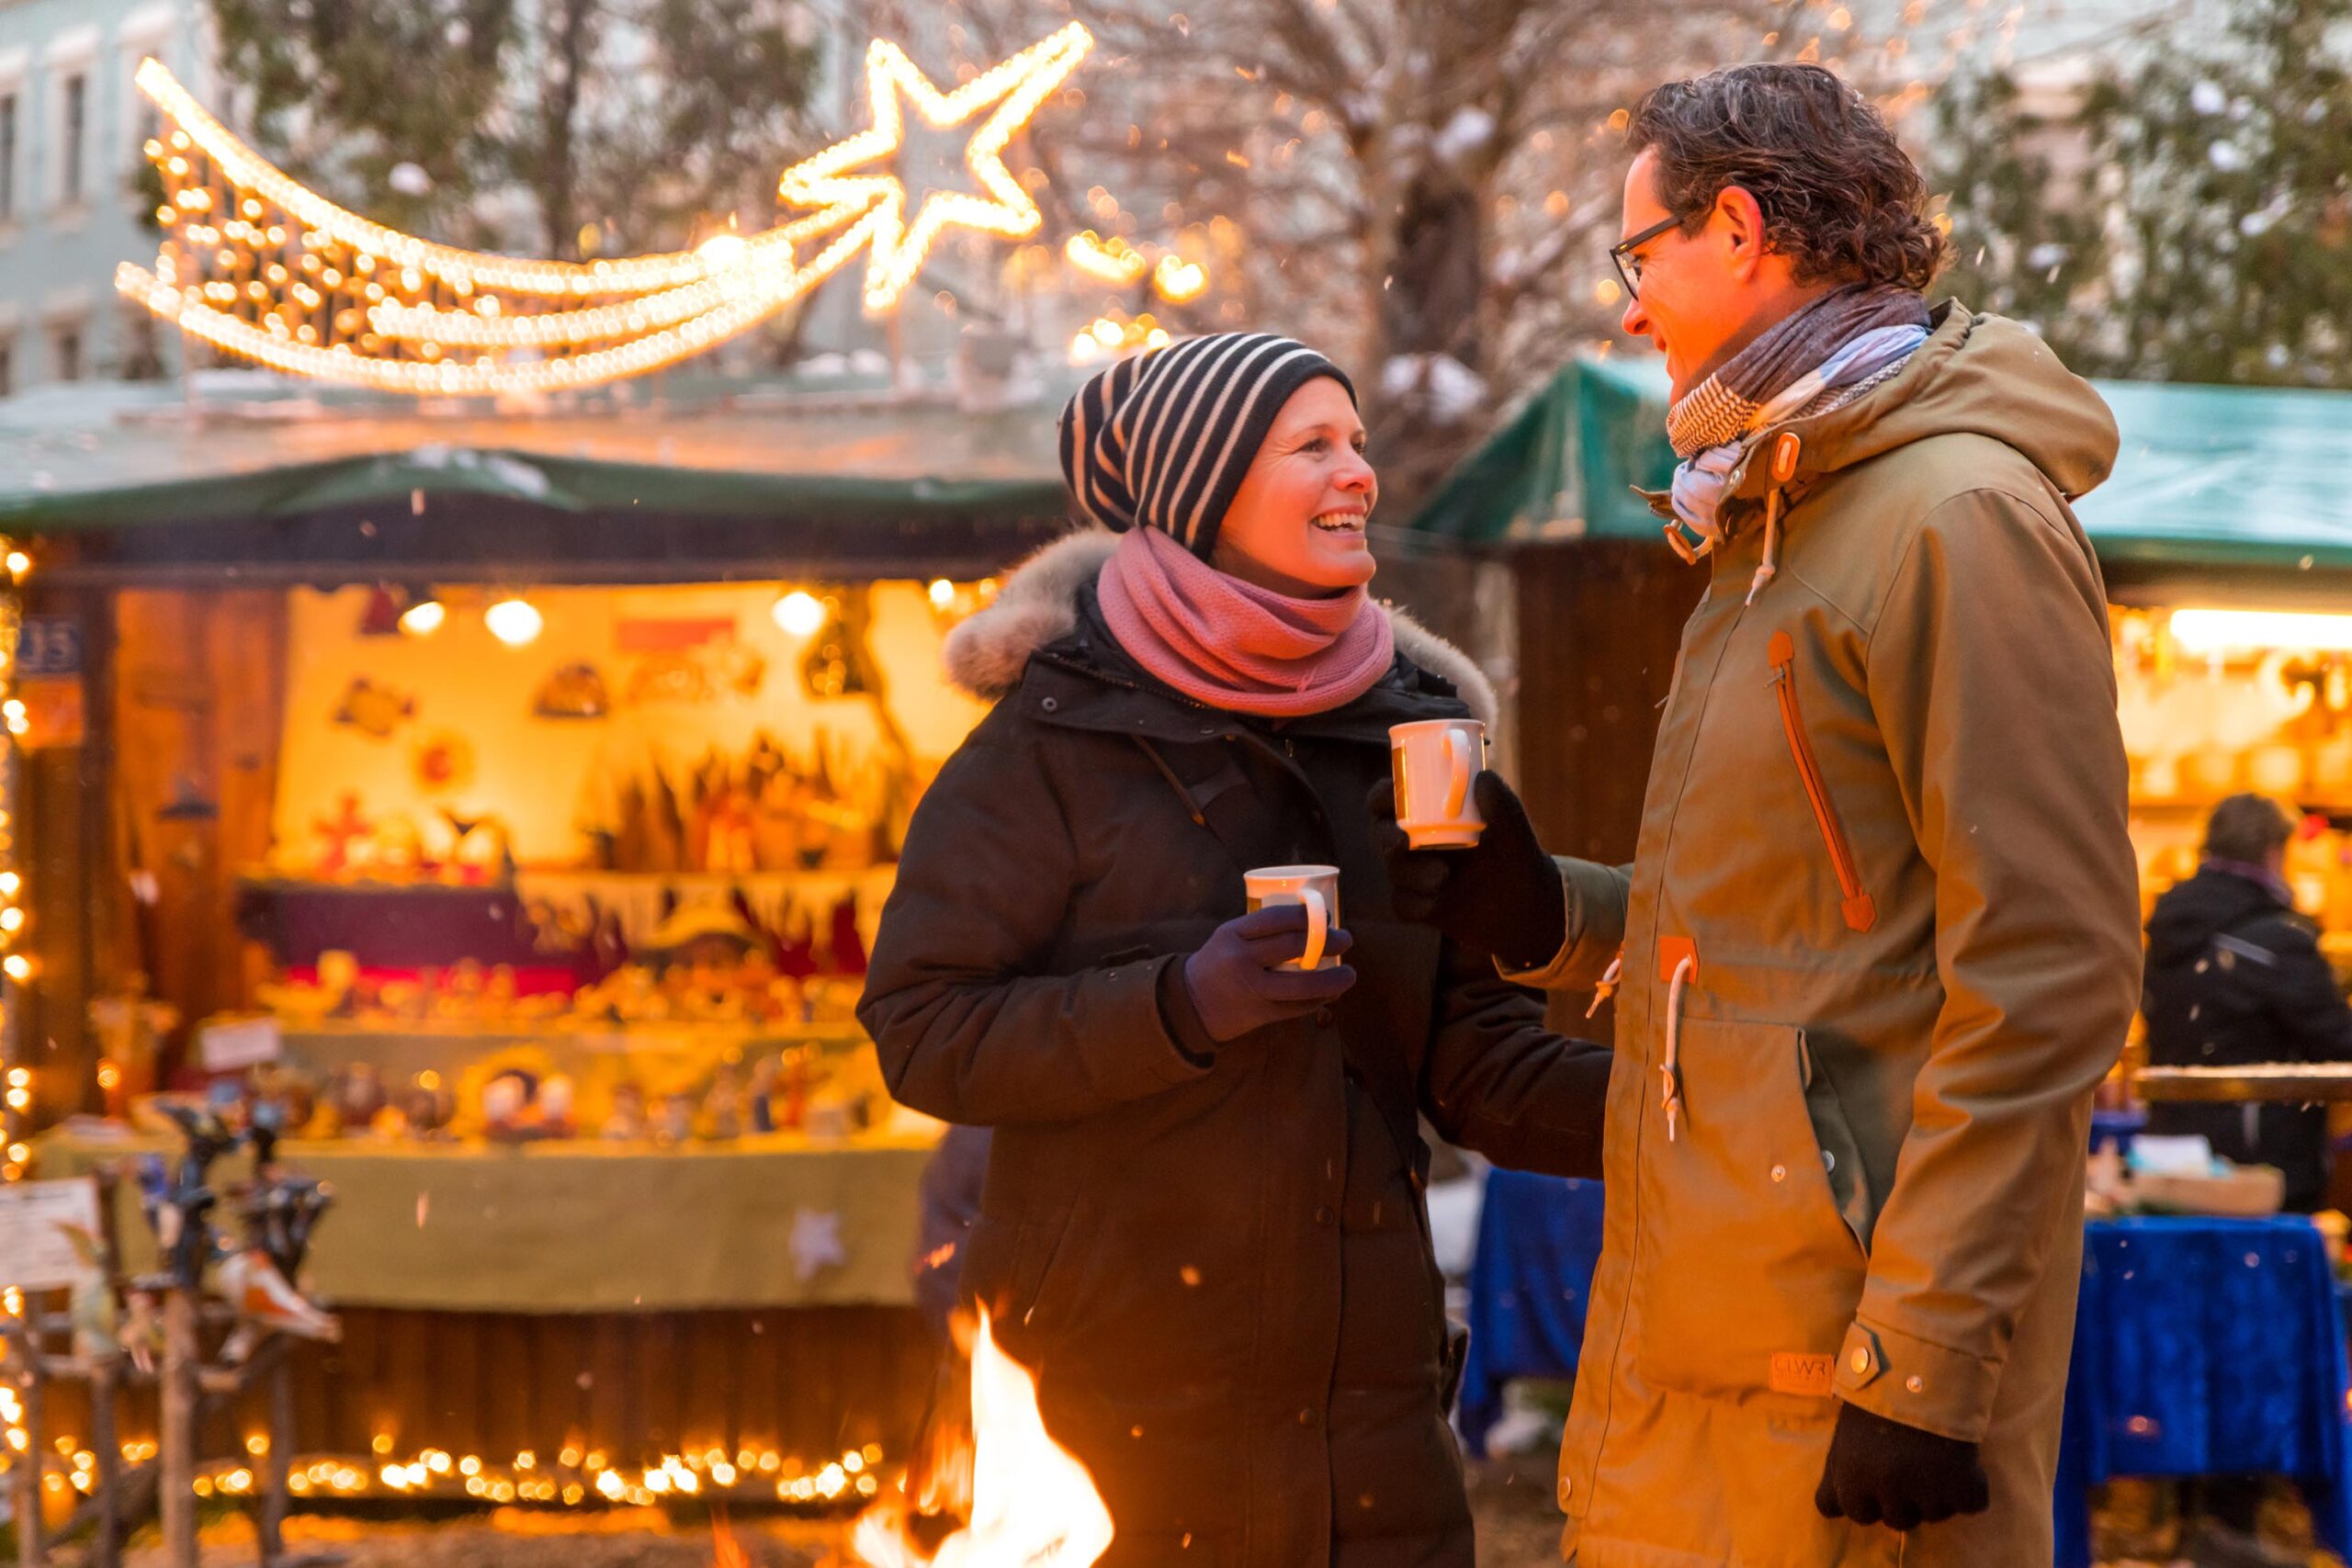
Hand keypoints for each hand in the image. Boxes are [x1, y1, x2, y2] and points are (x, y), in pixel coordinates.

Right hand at [1179, 905, 1356, 1042]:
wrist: (1191, 1003)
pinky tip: (1331, 994)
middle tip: (1346, 939)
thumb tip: (1312, 922)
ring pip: (1301, 984)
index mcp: (1233, 934)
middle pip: (1294, 947)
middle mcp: (1241, 960)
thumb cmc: (1219, 963)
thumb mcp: (1229, 937)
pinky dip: (1318, 1001)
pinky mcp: (1259, 1014)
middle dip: (1327, 941)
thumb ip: (1261, 930)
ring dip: (1332, 980)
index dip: (1308, 915)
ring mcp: (1251, 989)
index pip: (1277, 918)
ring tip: (1349, 974)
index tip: (1328, 915)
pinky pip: (1297, 1008)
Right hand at [1368, 771, 1566, 970]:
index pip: (1393, 797)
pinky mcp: (1420, 905)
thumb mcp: (1516, 832)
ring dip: (1410, 872)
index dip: (1383, 795)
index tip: (1391, 795)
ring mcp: (1416, 874)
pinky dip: (1414, 903)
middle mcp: (1418, 841)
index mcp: (1432, 814)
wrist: (1530, 909)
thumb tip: (1484, 777)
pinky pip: (1402, 904)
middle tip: (1402, 841)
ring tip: (1442, 876)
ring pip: (1393, 869)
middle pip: (1381, 833)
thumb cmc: (1518, 860)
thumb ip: (1503, 805)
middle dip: (1386, 836)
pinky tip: (1434, 904)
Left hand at [1813, 1400, 1989, 1531]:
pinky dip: (1970, 1489)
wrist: (1921, 1367)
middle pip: (1896, 1520)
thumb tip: (1828, 1509)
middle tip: (1909, 1466)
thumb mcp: (1844, 1435)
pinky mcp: (1963, 1486)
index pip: (1852, 1513)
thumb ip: (1838, 1473)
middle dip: (1902, 1499)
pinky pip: (1970, 1505)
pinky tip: (1961, 1464)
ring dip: (1936, 1494)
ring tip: (1934, 1458)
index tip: (1875, 1479)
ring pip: (1934, 1515)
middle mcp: (1886, 1490)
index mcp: (1851, 1478)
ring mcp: (1926, 1491)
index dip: (1865, 1498)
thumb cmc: (1874, 1395)